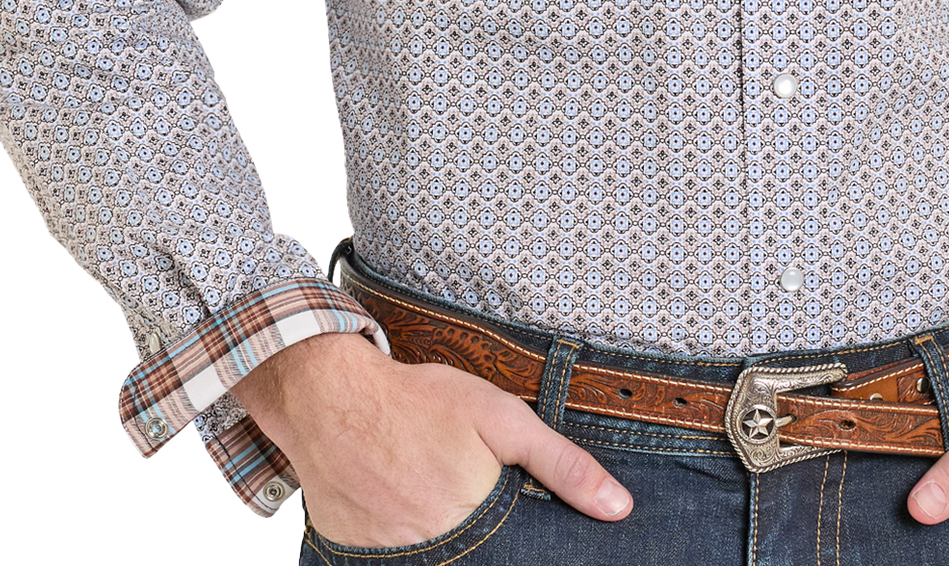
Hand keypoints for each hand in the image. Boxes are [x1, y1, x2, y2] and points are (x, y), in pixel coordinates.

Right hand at [240, 332, 633, 545]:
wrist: (330, 400)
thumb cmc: (420, 404)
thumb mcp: (500, 418)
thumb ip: (561, 465)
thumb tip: (618, 508)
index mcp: (477, 529)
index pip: (518, 559)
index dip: (525, 551)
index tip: (518, 533)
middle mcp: (436, 556)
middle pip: (481, 560)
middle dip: (488, 543)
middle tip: (465, 497)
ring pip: (442, 562)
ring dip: (450, 543)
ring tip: (433, 497)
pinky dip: (411, 548)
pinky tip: (407, 510)